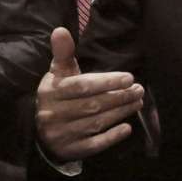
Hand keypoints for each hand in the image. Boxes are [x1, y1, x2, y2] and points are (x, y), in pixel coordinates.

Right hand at [36, 27, 143, 160]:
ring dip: (120, 112)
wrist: (42, 130)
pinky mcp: (70, 151)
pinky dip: (112, 137)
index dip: (107, 82)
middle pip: (93, 105)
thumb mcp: (59, 73)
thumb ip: (64, 53)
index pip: (83, 86)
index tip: (130, 77)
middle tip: (139, 90)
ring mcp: (61, 134)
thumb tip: (61, 30)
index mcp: (52, 91)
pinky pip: (94, 145)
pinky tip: (127, 127)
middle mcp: (53, 114)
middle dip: (119, 97)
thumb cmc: (58, 94)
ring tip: (137, 102)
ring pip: (96, 123)